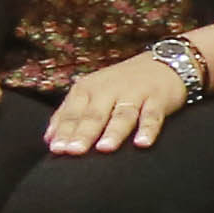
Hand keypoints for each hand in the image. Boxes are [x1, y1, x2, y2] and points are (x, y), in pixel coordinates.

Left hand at [40, 52, 195, 155]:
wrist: (165, 61)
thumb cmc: (122, 83)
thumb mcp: (92, 92)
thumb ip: (69, 114)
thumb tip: (49, 139)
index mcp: (88, 88)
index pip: (73, 113)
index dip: (64, 131)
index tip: (57, 150)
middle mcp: (109, 90)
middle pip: (95, 115)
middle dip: (84, 133)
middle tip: (74, 151)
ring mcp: (135, 94)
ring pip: (122, 115)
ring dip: (113, 131)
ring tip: (104, 148)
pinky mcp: (159, 98)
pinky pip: (153, 116)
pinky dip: (148, 129)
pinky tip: (142, 143)